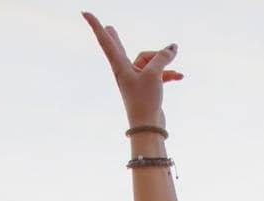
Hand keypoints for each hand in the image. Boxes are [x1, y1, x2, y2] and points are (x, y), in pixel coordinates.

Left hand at [81, 10, 182, 127]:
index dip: (95, 26)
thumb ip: (163, 57)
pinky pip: (158, 73)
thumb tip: (172, 47)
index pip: (106, 41)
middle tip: (107, 27)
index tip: (84, 12)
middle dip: (116, 38)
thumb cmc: (145, 100)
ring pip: (150, 62)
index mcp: (120, 66)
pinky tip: (179, 76)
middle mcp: (125, 71)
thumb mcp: (155, 74)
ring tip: (174, 66)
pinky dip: (168, 74)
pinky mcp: (146, 87)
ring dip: (163, 63)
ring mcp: (136, 79)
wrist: (148, 126)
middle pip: (120, 49)